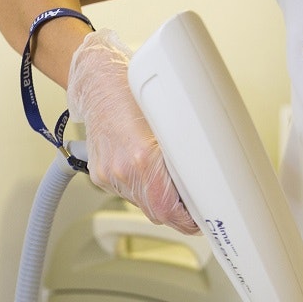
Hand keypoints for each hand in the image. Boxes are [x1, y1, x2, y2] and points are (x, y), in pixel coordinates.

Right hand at [67, 29, 197, 233]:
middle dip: (176, 212)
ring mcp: (108, 174)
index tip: (201, 219)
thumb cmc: (133, 92)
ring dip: (159, 199)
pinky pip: (128, 192)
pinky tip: (148, 169)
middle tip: (193, 203)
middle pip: (156, 212)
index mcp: (142, 158)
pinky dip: (142, 188)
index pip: (168, 210)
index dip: (188, 220)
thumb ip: (184, 154)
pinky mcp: (100, 174)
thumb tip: (205, 177)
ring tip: (170, 178)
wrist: (97, 82)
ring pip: (142, 204)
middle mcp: (122, 170)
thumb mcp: (170, 119)